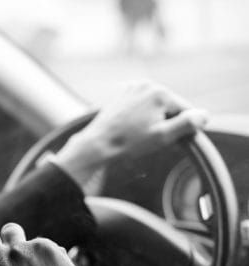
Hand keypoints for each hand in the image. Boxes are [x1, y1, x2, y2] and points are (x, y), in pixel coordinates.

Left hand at [55, 82, 207, 185]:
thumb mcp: (163, 136)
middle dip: (167, 123)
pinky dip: (141, 118)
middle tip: (151, 141)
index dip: (183, 129)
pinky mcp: (121, 95)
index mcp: (160, 92)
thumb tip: (204, 115)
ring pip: (155, 107)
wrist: (96, 145)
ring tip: (139, 136)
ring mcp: (132, 88)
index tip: (170, 143)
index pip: (186, 111)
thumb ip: (187, 124)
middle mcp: (147, 85)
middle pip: (170, 107)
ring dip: (154, 121)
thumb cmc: (129, 143)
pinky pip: (140, 107)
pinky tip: (131, 130)